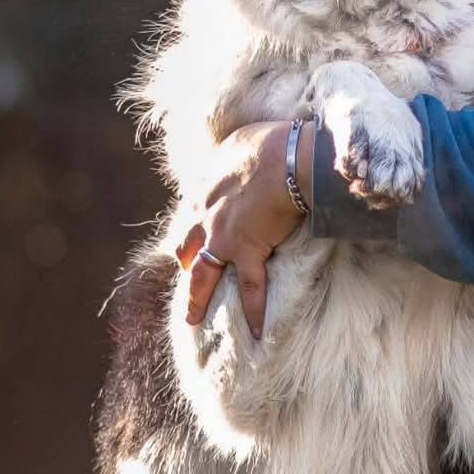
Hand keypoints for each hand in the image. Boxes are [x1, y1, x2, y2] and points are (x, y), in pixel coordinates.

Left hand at [175, 120, 314, 338]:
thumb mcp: (239, 141)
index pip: (194, 212)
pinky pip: (250, 288)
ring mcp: (224, 237)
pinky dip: (254, 311)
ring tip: (194, 319)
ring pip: (203, 275)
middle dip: (186, 262)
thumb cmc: (269, 142)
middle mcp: (207, 215)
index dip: (196, 225)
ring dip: (197, 299)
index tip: (199, 234)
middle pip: (186, 246)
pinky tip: (258, 332)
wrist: (287, 158)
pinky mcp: (248, 252)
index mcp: (206, 187)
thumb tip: (243, 150)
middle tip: (189, 274)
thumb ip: (235, 154)